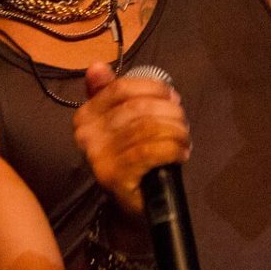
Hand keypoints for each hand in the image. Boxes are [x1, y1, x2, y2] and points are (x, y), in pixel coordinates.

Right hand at [72, 63, 189, 219]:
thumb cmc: (131, 156)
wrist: (131, 203)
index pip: (120, 88)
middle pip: (137, 108)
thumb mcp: (121, 122)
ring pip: (147, 129)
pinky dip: (172, 149)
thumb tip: (97, 66)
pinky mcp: (114, 176)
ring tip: (184, 138)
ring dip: (175, 131)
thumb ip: (110, 93)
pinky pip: (150, 152)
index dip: (152, 88)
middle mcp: (86, 134)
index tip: (172, 96)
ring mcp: (98, 156)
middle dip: (168, 112)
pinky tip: (182, 152)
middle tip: (183, 122)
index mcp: (86, 116)